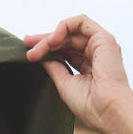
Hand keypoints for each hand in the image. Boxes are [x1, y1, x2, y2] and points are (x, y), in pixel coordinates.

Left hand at [25, 16, 132, 133]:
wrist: (106, 110)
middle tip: (26, 44)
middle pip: (66, 39)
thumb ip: (54, 67)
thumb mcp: (64, 83)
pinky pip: (80, 23)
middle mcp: (95, 53)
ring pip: (70, 32)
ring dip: (50, 37)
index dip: (47, 49)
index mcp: (89, 66)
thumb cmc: (89, 104)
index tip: (29, 53)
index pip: (65, 51)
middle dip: (44, 41)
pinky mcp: (103, 38)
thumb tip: (40, 56)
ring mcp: (100, 44)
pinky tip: (52, 40)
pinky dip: (64, 27)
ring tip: (36, 48)